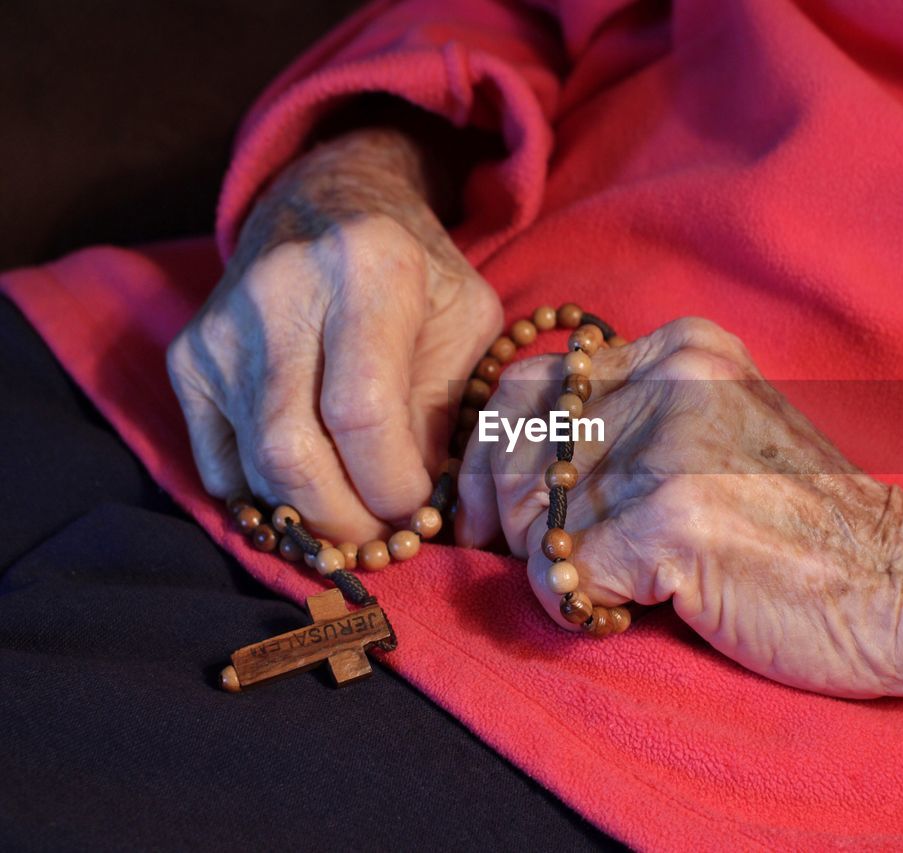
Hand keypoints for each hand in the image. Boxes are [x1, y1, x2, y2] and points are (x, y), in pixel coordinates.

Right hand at [168, 128, 500, 541]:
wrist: (326, 204)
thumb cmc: (416, 272)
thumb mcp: (465, 320)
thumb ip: (446, 408)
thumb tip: (422, 509)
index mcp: (365, 267)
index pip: (362, 412)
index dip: (392, 483)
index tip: (420, 509)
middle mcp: (278, 291)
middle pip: (293, 452)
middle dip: (346, 518)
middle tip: (385, 537)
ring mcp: (221, 327)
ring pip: (254, 465)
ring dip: (311, 517)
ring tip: (358, 521)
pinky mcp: (187, 356)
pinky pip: (219, 463)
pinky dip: (269, 499)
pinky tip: (312, 495)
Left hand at [459, 318, 902, 719]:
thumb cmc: (810, 526)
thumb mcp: (723, 435)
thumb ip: (634, 423)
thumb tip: (512, 471)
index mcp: (682, 351)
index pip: (528, 384)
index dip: (495, 455)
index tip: (496, 510)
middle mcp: (672, 381)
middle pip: (517, 449)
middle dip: (507, 518)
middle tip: (529, 560)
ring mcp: (671, 446)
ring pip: (536, 516)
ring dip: (553, 567)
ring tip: (612, 585)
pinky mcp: (672, 520)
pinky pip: (563, 574)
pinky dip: (578, 607)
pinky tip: (630, 611)